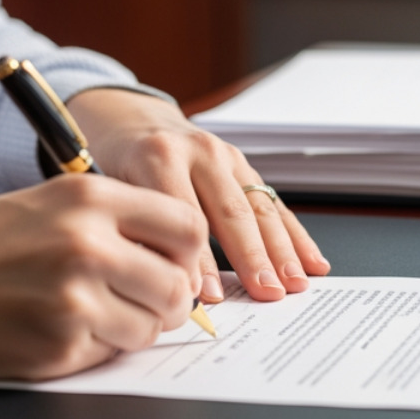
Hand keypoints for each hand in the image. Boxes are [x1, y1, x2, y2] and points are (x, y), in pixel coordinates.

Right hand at [0, 175, 208, 380]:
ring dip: (131, 328)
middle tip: (141, 302)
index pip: (188, 228)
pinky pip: (107, 355)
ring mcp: (73, 298)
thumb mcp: (45, 203)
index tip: (172, 265)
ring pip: (151, 327)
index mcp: (89, 196)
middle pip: (178, 284)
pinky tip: (53, 331)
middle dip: (166, 300)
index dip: (186, 254)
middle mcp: (88, 242)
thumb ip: (112, 220)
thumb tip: (178, 253)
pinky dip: (91, 350)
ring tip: (89, 315)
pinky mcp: (55, 346)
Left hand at [67, 89, 330, 302]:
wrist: (127, 120)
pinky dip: (295, 235)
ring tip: (293, 284)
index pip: (186, 216)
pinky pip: (274, 203)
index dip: (199, 260)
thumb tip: (167, 288)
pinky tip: (312, 262)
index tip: (208, 298)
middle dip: (252, 257)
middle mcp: (198, 151)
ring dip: (281, 250)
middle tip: (266, 293)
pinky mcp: (243, 165)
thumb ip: (136, 232)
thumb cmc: (111, 163)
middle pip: (232, 210)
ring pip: (260, 207)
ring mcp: (226, 155)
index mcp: (158, 156)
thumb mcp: (107, 192)